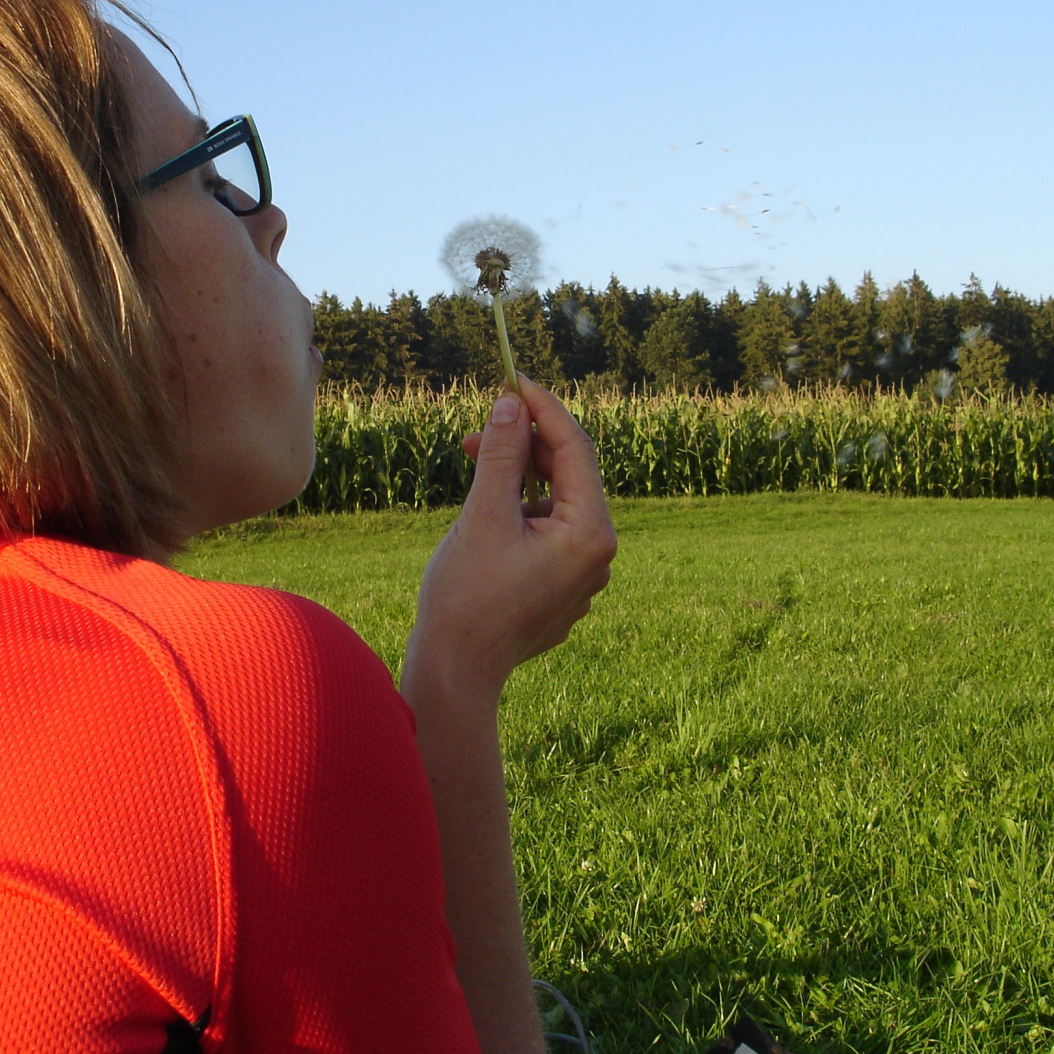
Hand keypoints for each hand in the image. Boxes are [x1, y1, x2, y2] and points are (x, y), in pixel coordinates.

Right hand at [404, 377, 616, 707]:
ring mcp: (582, 575)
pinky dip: (519, 511)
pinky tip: (483, 511)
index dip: (544, 409)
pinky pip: (547, 532)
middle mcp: (599, 555)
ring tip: (472, 470)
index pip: (576, 450)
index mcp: (590, 534)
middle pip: (569, 475)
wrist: (455, 673)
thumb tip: (512, 404)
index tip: (513, 380)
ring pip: (555, 503)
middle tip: (477, 432)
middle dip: (525, 446)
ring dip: (517, 478)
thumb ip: (503, 455)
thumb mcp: (483, 514)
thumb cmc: (465, 598)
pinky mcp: (562, 588)